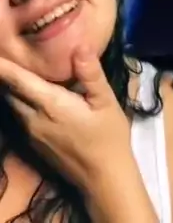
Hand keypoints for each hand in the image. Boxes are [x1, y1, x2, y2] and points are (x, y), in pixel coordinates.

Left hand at [0, 48, 131, 190]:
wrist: (103, 179)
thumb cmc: (108, 137)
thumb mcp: (106, 102)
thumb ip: (91, 74)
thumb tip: (80, 46)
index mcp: (50, 105)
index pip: (18, 81)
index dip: (3, 67)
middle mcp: (33, 119)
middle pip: (10, 93)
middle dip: (6, 75)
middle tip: (8, 55)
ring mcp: (31, 134)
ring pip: (13, 105)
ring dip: (12, 89)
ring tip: (16, 71)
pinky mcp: (34, 144)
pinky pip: (19, 117)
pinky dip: (19, 101)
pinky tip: (31, 95)